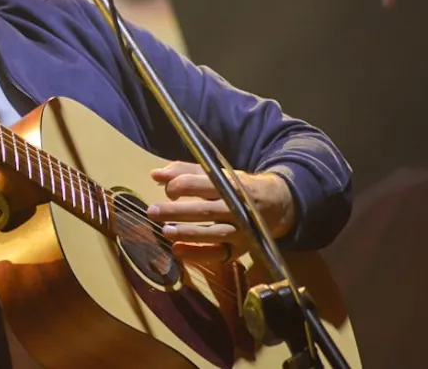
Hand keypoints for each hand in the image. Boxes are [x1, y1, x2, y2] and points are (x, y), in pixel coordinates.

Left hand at [146, 161, 295, 263]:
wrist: (275, 205)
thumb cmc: (235, 187)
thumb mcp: (215, 174)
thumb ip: (184, 172)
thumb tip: (155, 174)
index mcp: (229, 184)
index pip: (202, 183)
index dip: (180, 186)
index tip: (167, 190)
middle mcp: (236, 208)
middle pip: (205, 210)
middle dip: (177, 211)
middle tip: (153, 211)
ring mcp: (240, 230)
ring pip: (213, 234)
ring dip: (188, 233)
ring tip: (165, 231)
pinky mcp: (240, 249)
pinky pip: (219, 254)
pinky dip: (198, 254)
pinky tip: (177, 251)